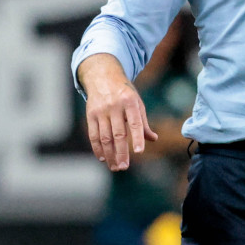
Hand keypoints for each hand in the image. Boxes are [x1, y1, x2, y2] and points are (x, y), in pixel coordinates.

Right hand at [79, 54, 157, 170]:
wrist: (102, 76)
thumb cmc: (124, 93)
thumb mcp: (137, 103)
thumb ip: (143, 122)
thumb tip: (153, 139)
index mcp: (130, 102)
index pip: (134, 123)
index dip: (137, 138)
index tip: (139, 152)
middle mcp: (114, 106)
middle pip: (118, 134)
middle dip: (121, 153)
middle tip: (124, 167)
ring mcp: (101, 111)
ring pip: (105, 137)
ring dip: (109, 154)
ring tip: (115, 167)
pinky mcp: (90, 114)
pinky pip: (93, 135)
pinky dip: (97, 148)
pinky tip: (102, 158)